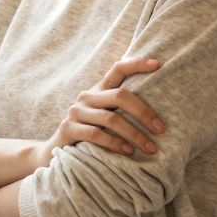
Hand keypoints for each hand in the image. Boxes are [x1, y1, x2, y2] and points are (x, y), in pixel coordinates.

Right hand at [30, 57, 165, 167]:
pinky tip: (128, 151)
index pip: (118, 68)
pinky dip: (115, 143)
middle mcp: (87, 96)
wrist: (55, 152)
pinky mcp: (68, 129)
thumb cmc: (90, 135)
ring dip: (135, 135)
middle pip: (120, 95)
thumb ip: (122, 110)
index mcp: (99, 90)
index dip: (137, 64)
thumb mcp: (106, 118)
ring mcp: (76, 112)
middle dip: (144, 112)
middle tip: (161, 129)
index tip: (158, 64)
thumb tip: (159, 115)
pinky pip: (96, 134)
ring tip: (150, 148)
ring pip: (111, 119)